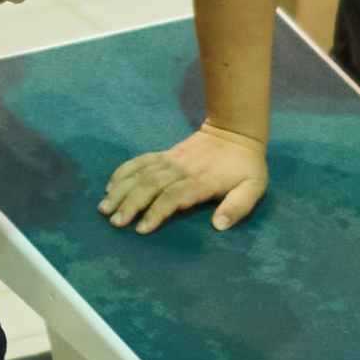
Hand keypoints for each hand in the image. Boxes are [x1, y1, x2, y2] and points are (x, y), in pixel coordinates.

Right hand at [99, 122, 268, 235]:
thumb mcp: (254, 188)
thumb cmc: (245, 167)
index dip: (156, 212)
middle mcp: (182, 169)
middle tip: (115, 221)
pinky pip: (140, 161)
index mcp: (202, 181)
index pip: (174, 196)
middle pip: (151, 185)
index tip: (141, 228)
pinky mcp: (165, 154)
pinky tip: (110, 185)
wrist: (236, 132)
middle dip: (130, 203)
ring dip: (121, 189)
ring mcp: (171, 160)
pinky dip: (123, 172)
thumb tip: (219, 225)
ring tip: (105, 207)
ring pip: (141, 173)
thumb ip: (238, 207)